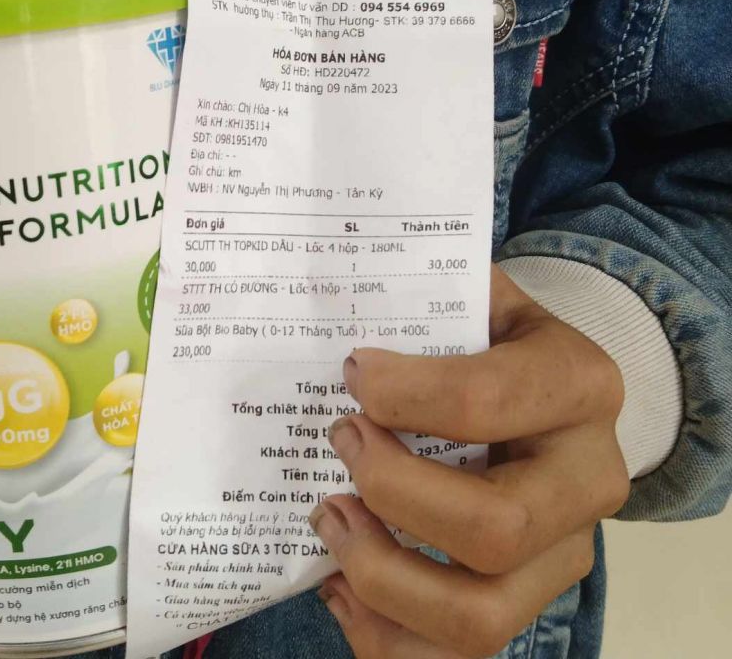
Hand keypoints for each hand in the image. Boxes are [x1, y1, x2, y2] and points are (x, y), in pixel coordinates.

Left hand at [311, 265, 628, 658]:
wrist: (555, 389)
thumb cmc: (495, 336)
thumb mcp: (477, 294)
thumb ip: (423, 291)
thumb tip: (326, 294)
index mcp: (579, 384)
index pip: (487, 401)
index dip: (404, 392)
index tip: (350, 371)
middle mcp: (588, 479)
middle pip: (494, 526)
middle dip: (392, 491)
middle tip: (336, 439)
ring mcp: (562, 554)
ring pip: (478, 615)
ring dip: (379, 574)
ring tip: (326, 518)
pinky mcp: (524, 601)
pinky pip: (454, 658)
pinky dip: (383, 635)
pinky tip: (339, 582)